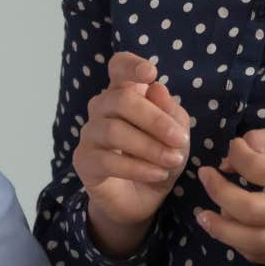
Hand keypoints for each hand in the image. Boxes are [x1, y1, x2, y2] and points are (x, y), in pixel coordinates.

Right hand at [71, 51, 191, 253]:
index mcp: (125, 94)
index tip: (151, 74)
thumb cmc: (158, 159)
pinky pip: (108, 160)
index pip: (118, 67)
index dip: (130, 65)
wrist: (141, 200)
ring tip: (172, 161)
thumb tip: (157, 88)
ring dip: (149, 147)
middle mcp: (102, 108)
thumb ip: (172, 114)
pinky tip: (157, 174)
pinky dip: (138, 167)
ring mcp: (90, 134)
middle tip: (180, 140)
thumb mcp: (177, 137)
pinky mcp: (84, 161)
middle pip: (120, 100)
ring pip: (114, 130)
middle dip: (155, 120)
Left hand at [195, 124, 264, 265]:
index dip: (236, 154)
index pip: (257, 167)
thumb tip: (228, 160)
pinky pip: (262, 257)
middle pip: (249, 210)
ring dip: (220, 228)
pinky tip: (230, 229)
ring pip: (253, 242)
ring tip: (204, 215)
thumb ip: (264, 139)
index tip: (233, 150)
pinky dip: (239, 246)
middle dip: (217, 192)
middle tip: (205, 177)